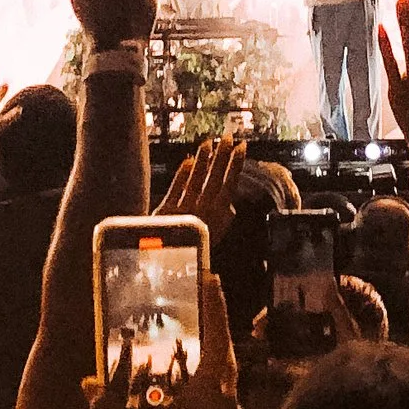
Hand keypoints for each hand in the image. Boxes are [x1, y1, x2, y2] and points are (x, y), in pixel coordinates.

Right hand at [89, 274, 238, 408]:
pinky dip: (203, 374)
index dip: (215, 305)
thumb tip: (86, 384)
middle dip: (211, 322)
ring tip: (189, 331)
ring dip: (207, 349)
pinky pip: (217, 387)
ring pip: (221, 368)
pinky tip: (184, 374)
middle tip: (199, 296)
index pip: (217, 335)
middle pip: (222, 347)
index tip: (212, 277)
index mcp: (213, 387)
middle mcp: (227, 393)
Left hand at [160, 129, 247, 249]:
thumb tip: (230, 208)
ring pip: (195, 178)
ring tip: (208, 142)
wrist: (169, 272)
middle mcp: (203, 210)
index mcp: (218, 219)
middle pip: (214, 177)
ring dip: (203, 159)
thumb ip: (223, 224)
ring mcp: (184, 208)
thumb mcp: (216, 242)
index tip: (242, 147)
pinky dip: (182, 174)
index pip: (230, 184)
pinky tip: (187, 161)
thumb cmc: (197, 259)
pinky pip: (176, 187)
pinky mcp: (166, 211)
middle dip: (222, 155)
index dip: (236, 164)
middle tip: (228, 136)